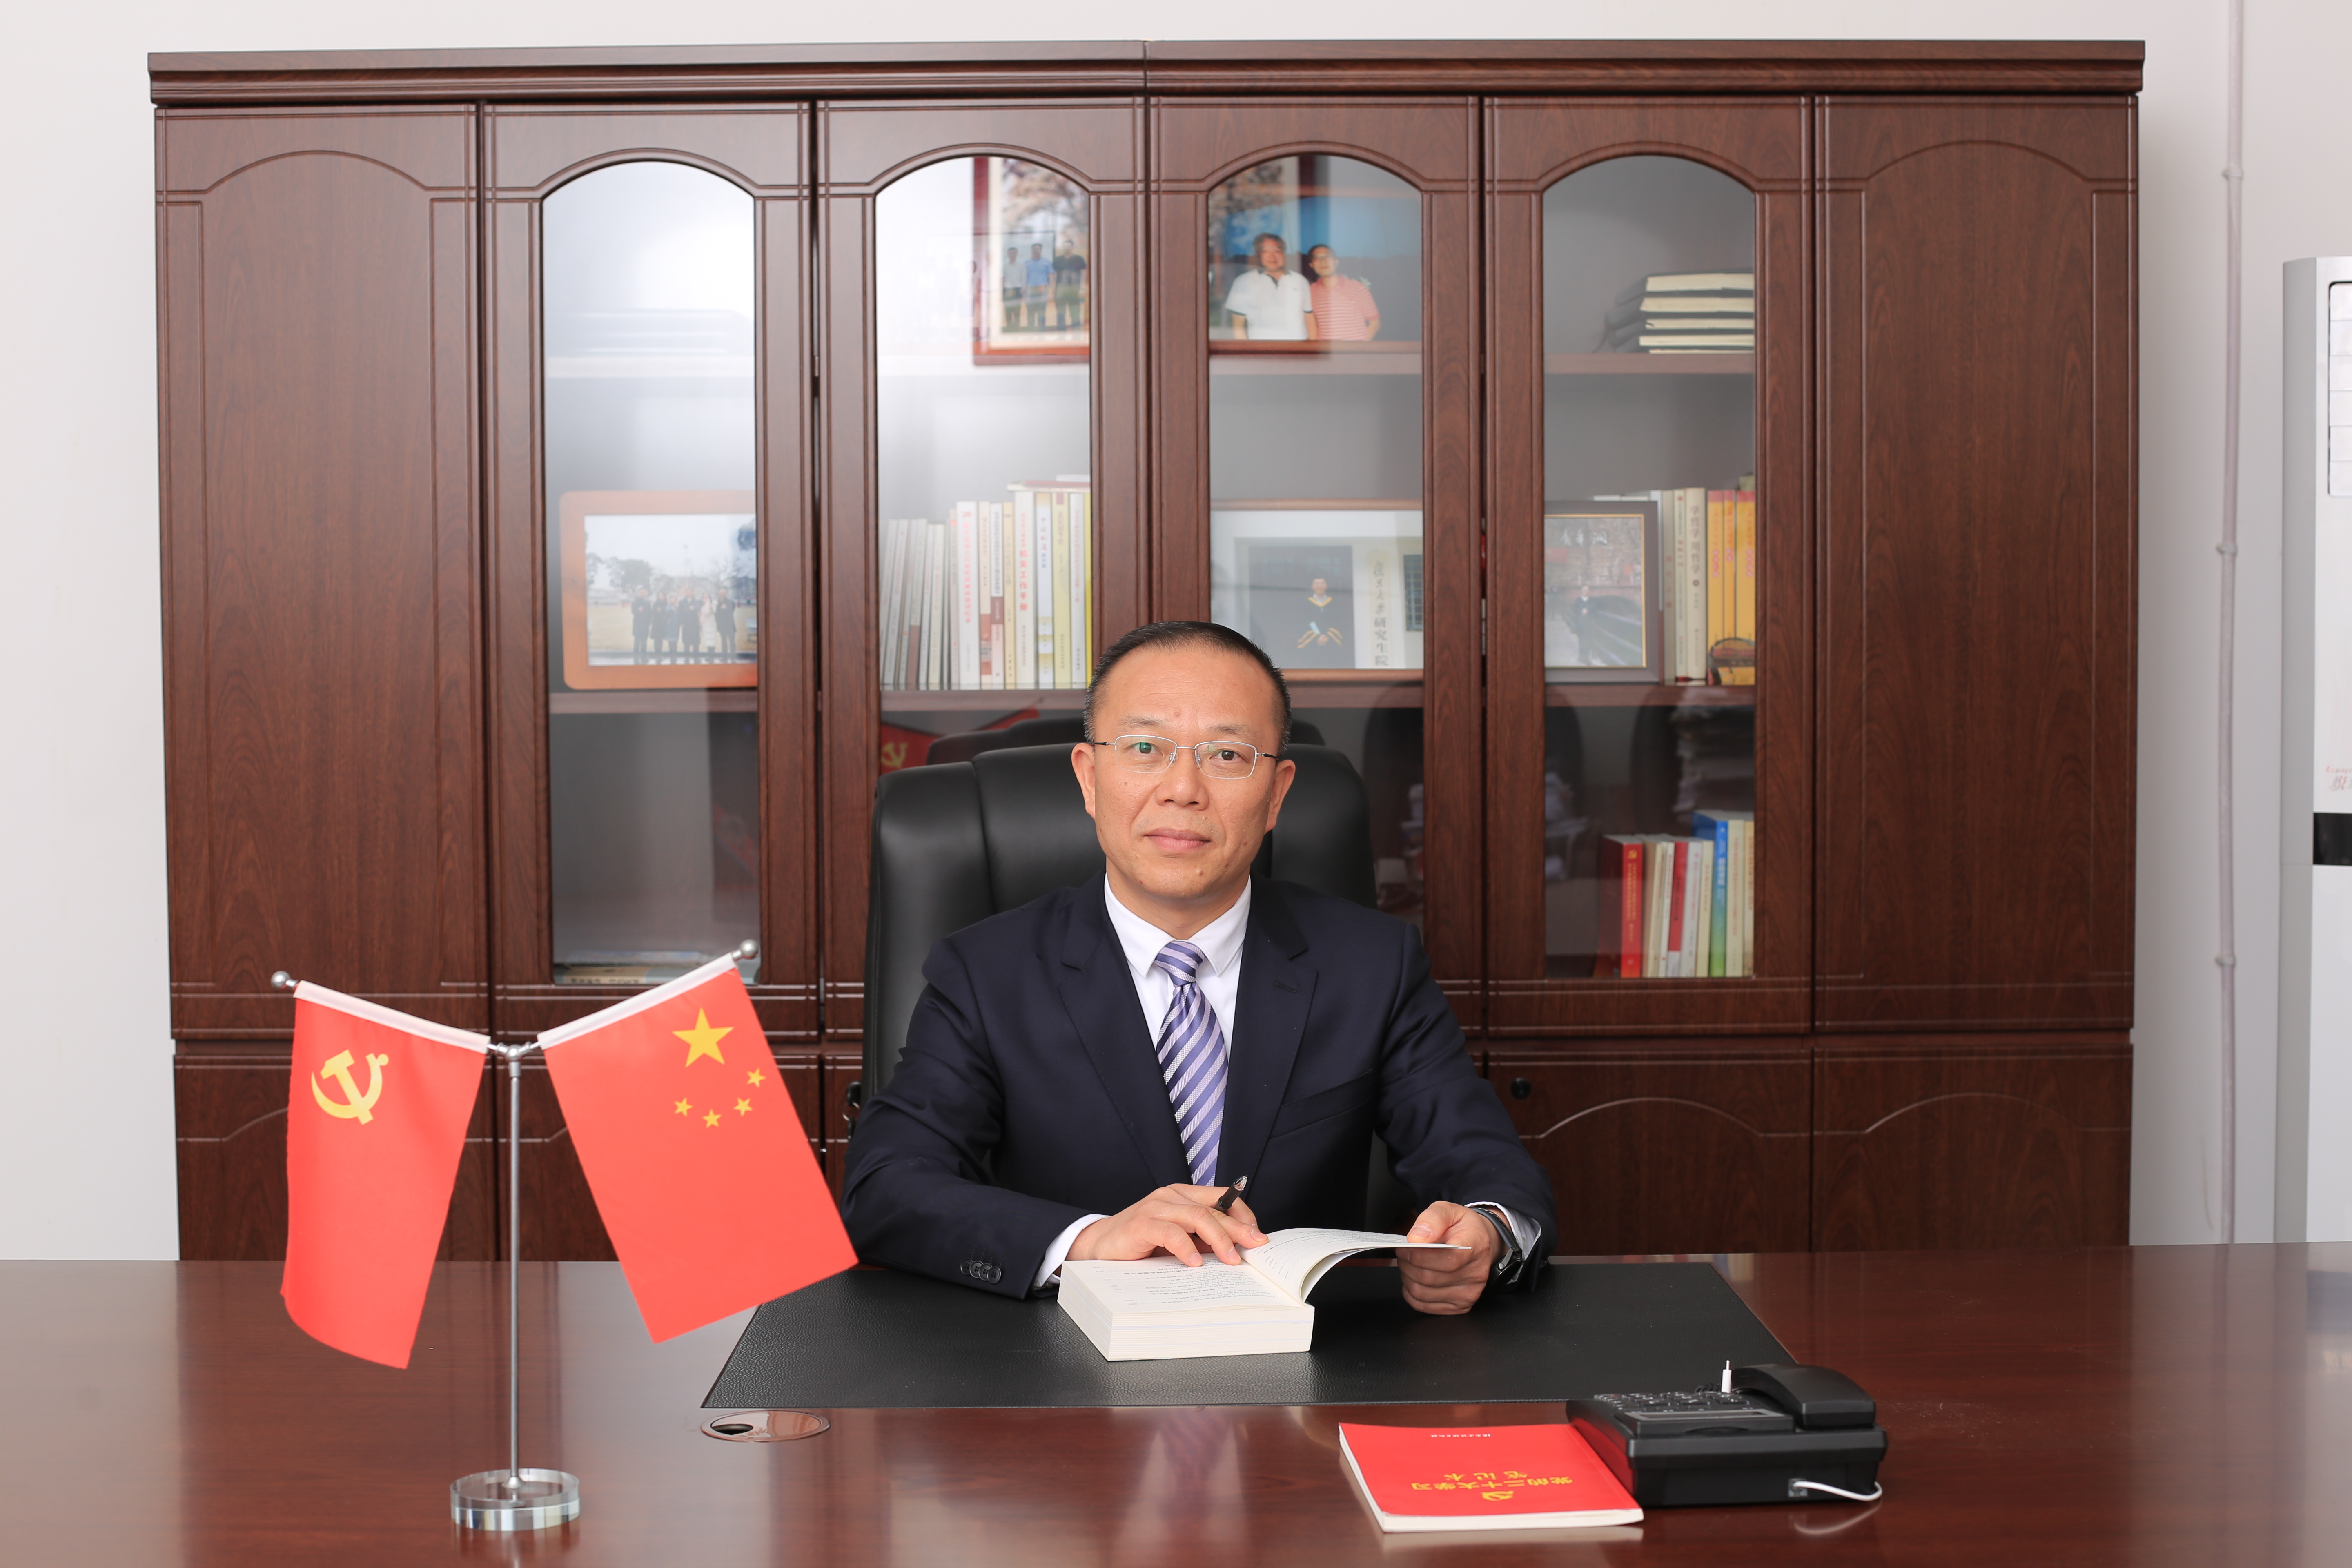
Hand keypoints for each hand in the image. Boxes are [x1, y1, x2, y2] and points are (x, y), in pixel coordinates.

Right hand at [1068, 1185, 1266, 1267]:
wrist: (1100, 1245)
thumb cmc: (1142, 1243)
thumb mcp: (1178, 1239)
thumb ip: (1202, 1239)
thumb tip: (1237, 1250)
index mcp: (1182, 1195)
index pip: (1221, 1198)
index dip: (1242, 1214)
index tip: (1257, 1234)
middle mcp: (1171, 1195)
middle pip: (1212, 1209)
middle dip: (1238, 1228)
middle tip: (1256, 1245)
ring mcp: (1156, 1207)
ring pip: (1196, 1216)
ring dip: (1219, 1239)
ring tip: (1232, 1259)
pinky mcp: (1141, 1224)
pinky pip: (1170, 1232)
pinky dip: (1186, 1247)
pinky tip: (1195, 1263)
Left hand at [1397, 1201, 1498, 1314]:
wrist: (1478, 1244)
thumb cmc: (1462, 1228)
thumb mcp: (1449, 1210)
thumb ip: (1432, 1219)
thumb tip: (1416, 1238)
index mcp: (1476, 1247)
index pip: (1448, 1259)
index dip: (1420, 1255)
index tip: (1405, 1247)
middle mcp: (1476, 1274)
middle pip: (1430, 1278)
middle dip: (1407, 1265)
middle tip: (1402, 1254)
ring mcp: (1469, 1293)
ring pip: (1423, 1293)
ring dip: (1407, 1278)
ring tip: (1408, 1264)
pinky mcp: (1459, 1307)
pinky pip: (1424, 1305)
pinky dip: (1411, 1293)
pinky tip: (1414, 1279)